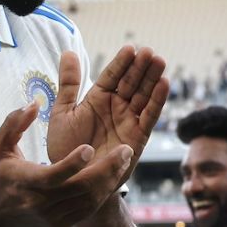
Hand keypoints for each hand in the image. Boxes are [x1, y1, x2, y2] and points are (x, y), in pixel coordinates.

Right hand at [0, 101, 133, 226]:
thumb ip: (14, 123)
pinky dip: (103, 193)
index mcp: (25, 182)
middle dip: (106, 169)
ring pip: (89, 201)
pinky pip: (89, 210)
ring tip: (123, 160)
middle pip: (80, 188)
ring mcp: (53, 217)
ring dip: (110, 180)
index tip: (90, 148)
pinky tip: (112, 176)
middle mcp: (40, 203)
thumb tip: (34, 104)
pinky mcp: (61, 225)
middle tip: (125, 151)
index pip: (54, 176)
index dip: (73, 163)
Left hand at [47, 47, 168, 184]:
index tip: (130, 48)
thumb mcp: (62, 112)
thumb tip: (68, 51)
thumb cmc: (65, 147)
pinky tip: (164, 84)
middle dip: (140, 67)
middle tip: (148, 52)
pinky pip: (149, 116)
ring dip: (152, 79)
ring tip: (159, 61)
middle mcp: (115, 107)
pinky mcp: (138, 136)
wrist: (72, 179)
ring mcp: (128, 121)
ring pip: (143, 95)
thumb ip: (68, 83)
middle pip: (131, 82)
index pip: (112, 76)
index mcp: (97, 98)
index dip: (121, 63)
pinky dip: (157, 101)